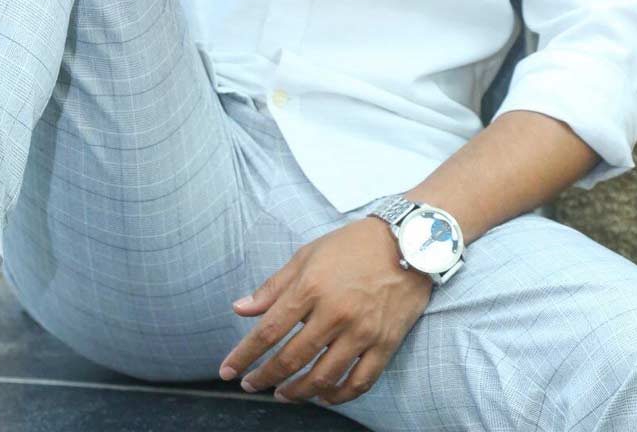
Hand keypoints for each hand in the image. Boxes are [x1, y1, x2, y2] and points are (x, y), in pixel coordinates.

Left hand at [218, 216, 432, 405]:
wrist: (408, 241)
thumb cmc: (352, 245)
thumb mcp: (307, 255)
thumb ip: (273, 287)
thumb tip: (240, 309)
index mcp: (311, 287)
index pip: (269, 331)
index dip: (245, 355)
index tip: (228, 371)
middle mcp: (335, 313)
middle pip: (292, 358)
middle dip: (266, 377)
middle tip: (252, 385)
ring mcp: (362, 331)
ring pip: (323, 377)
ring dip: (298, 391)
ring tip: (283, 394)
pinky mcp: (385, 343)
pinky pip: (359, 382)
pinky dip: (339, 396)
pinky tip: (324, 395)